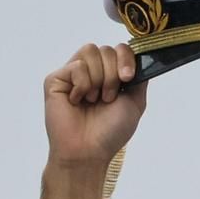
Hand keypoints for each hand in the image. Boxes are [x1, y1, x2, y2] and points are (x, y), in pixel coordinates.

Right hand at [44, 44, 145, 167]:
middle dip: (112, 75)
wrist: (89, 150)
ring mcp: (73, 74)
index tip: (128, 78)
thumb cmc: (111, 131)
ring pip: (90, 51)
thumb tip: (143, 58)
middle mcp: (91, 71)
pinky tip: (77, 101)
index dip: (126, 58)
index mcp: (110, 75)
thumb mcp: (135, 102)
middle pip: (106, 49)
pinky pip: (76, 66)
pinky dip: (83, 85)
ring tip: (94, 100)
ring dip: (98, 79)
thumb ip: (141, 78)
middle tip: (108, 98)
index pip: (119, 49)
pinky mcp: (56, 79)